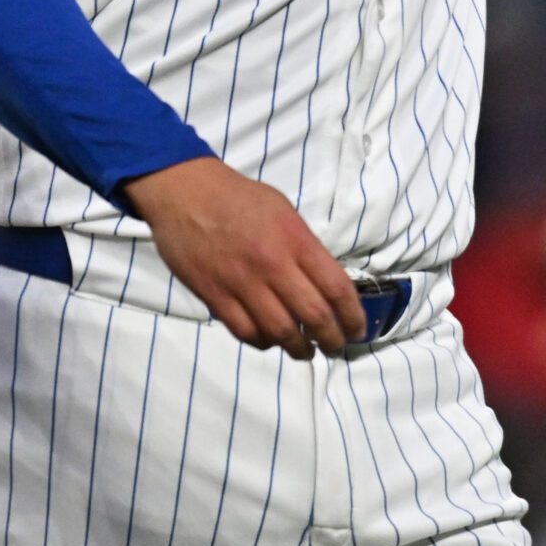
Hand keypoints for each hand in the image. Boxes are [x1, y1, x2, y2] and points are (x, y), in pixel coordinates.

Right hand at [122, 156, 365, 357]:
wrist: (187, 194)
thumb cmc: (241, 198)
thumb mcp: (286, 213)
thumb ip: (305, 248)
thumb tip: (322, 283)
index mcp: (295, 241)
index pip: (336, 287)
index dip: (352, 316)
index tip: (359, 329)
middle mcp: (272, 265)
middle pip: (313, 315)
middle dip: (332, 338)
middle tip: (336, 347)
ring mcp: (241, 284)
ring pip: (279, 331)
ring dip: (298, 348)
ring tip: (306, 351)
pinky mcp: (214, 296)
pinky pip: (245, 331)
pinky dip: (263, 342)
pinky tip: (271, 340)